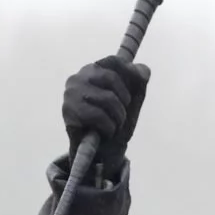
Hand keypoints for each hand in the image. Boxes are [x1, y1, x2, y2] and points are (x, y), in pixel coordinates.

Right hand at [63, 55, 150, 174]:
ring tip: (114, 127)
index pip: (114, 61)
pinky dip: (109, 128)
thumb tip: (144, 70)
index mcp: (92, 70)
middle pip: (112, 78)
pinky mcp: (69, 111)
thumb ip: (138, 82)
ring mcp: (72, 94)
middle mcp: (78, 78)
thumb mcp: (131, 101)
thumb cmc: (114, 123)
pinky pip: (99, 116)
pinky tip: (105, 133)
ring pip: (108, 99)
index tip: (131, 95)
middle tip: (122, 116)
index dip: (129, 75)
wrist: (99, 153)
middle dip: (124, 101)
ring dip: (118, 118)